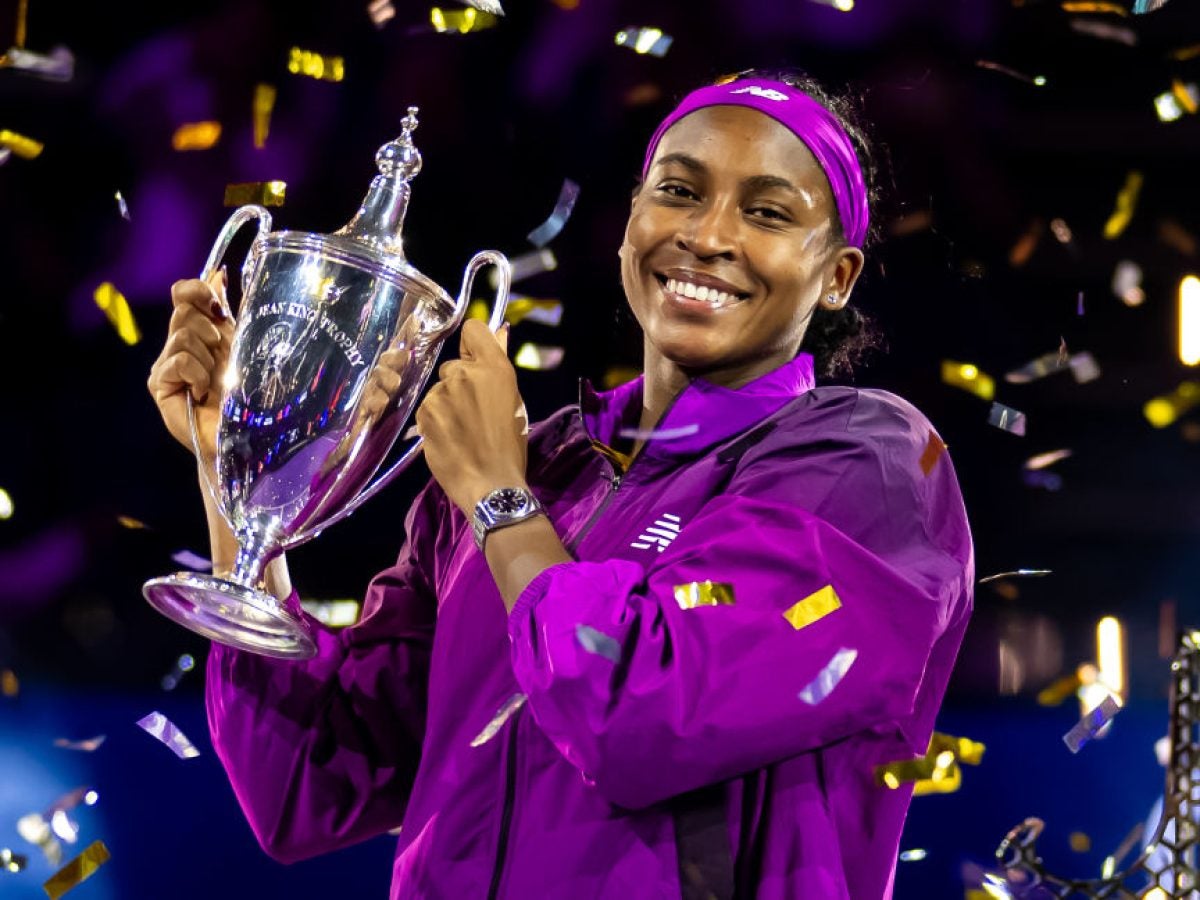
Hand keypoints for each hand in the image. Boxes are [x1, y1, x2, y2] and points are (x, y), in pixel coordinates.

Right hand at [146, 271, 233, 464]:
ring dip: (208, 358)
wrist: (239, 437)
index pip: (183, 292)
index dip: (196, 290)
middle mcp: (179, 343)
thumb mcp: (242, 345)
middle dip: (210, 330)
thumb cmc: (246, 395)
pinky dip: (197, 374)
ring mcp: (166, 363)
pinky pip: (178, 360)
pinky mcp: (158, 383)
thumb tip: (218, 273)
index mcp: (201, 330)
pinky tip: (202, 393)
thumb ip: (228, 311)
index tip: (217, 305)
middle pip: (183, 311)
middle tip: (221, 354)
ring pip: (182, 335)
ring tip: (215, 380)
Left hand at [415, 318, 527, 515]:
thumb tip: (499, 332)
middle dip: (460, 384)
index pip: (474, 329)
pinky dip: (435, 422)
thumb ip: (499, 367)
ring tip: (462, 432)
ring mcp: (440, 394)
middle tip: (474, 412)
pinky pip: (427, 409)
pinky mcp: (423, 414)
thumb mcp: (514, 402)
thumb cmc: (510, 445)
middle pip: (454, 365)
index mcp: (494, 368)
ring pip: (439, 391)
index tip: (475, 361)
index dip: (473, 344)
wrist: (491, 484)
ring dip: (447, 405)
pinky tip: (449, 440)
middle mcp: (464, 374)